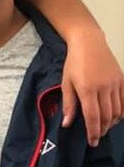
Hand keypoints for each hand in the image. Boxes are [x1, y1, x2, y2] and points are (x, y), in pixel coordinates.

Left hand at [61, 30, 123, 146]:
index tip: (92, 142)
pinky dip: (121, 112)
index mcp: (87, 89)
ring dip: (111, 122)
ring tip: (104, 127)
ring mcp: (114, 84)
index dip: (93, 131)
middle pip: (106, 116)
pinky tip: (114, 116)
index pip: (92, 116)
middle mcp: (103, 87)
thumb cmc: (74, 63)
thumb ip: (69, 104)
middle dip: (102, 129)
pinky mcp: (121, 80)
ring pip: (117, 111)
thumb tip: (67, 123)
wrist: (88, 43)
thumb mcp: (66, 82)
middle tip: (97, 136)